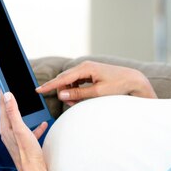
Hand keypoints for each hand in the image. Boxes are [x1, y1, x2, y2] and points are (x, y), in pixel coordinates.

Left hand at [0, 90, 48, 170]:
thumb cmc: (27, 151)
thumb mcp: (20, 129)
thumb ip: (13, 111)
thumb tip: (8, 95)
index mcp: (5, 128)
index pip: (2, 106)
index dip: (3, 93)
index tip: (3, 82)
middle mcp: (8, 133)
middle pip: (9, 112)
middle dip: (12, 101)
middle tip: (15, 89)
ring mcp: (16, 138)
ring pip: (19, 121)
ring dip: (24, 112)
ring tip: (28, 104)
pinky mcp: (24, 144)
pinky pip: (29, 131)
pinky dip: (34, 126)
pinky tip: (42, 124)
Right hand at [35, 61, 156, 106]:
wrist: (132, 80)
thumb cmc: (117, 86)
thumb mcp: (97, 92)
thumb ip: (78, 93)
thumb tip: (61, 94)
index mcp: (85, 68)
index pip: (62, 78)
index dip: (49, 85)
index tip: (38, 91)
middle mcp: (85, 66)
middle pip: (64, 79)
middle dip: (63, 92)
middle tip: (70, 104)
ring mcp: (88, 69)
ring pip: (70, 81)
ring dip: (70, 92)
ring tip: (77, 102)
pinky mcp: (91, 73)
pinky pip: (77, 82)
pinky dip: (76, 90)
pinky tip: (81, 97)